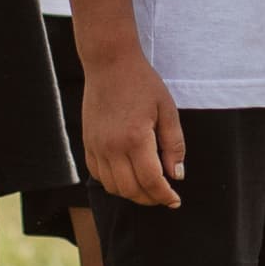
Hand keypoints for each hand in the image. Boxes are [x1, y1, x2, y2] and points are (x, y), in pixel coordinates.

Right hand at [85, 52, 187, 207]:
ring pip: (112, 186)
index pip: (151, 181)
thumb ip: (173, 145)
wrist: (110, 64)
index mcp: (136, 138)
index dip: (164, 196)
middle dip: (150, 198)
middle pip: (130, 190)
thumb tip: (176, 175)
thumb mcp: (167, 110)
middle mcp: (112, 147)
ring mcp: (96, 146)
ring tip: (148, 188)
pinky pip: (97, 174)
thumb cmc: (142, 83)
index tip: (174, 201)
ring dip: (131, 193)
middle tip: (164, 196)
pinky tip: (127, 175)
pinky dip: (113, 182)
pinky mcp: (87, 143)